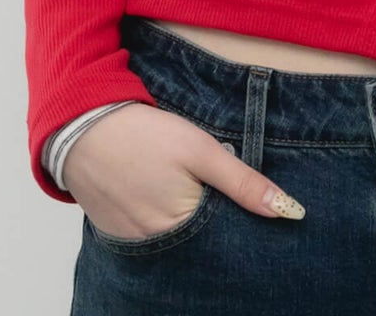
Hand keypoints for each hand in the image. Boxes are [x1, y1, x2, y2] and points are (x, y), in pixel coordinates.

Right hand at [63, 103, 304, 238]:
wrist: (84, 127)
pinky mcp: (118, 236)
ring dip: (192, 228)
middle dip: (219, 229)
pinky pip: (152, 240)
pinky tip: (169, 202)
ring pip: (178, 244)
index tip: (256, 213)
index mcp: (182, 228)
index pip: (227, 241)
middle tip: (218, 195)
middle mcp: (157, 247)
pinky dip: (166, 226)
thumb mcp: (203, 150)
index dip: (243, 225)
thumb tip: (290, 212)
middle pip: (202, 246)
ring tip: (192, 195)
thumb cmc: (147, 135)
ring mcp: (134, 245)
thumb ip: (244, 183)